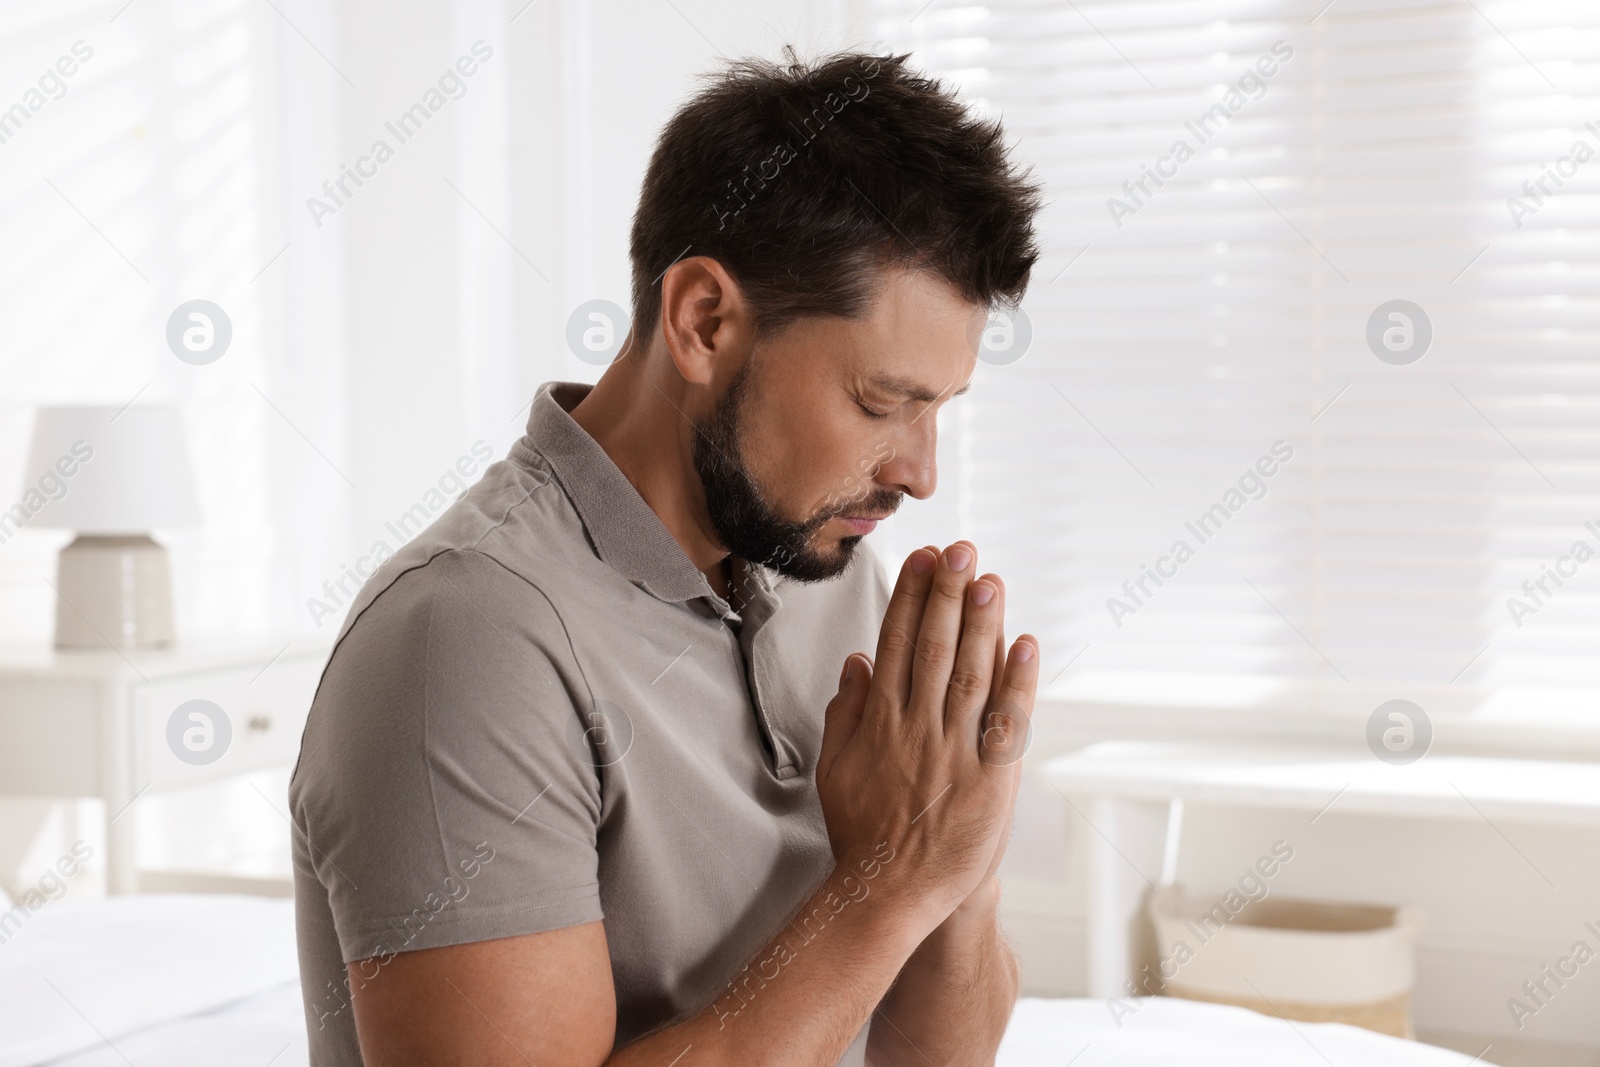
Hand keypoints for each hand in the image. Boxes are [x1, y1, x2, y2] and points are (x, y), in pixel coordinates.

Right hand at [815, 541, 1039, 933]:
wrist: (886, 892)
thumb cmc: (861, 833)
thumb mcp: (834, 768)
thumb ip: (844, 712)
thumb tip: (856, 663)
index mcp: (879, 720)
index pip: (896, 644)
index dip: (912, 597)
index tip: (925, 559)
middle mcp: (916, 728)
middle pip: (933, 647)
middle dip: (948, 594)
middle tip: (962, 550)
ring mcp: (954, 752)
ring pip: (970, 674)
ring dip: (982, 624)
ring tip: (990, 580)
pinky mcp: (989, 782)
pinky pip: (1005, 724)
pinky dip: (1017, 683)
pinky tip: (1025, 645)